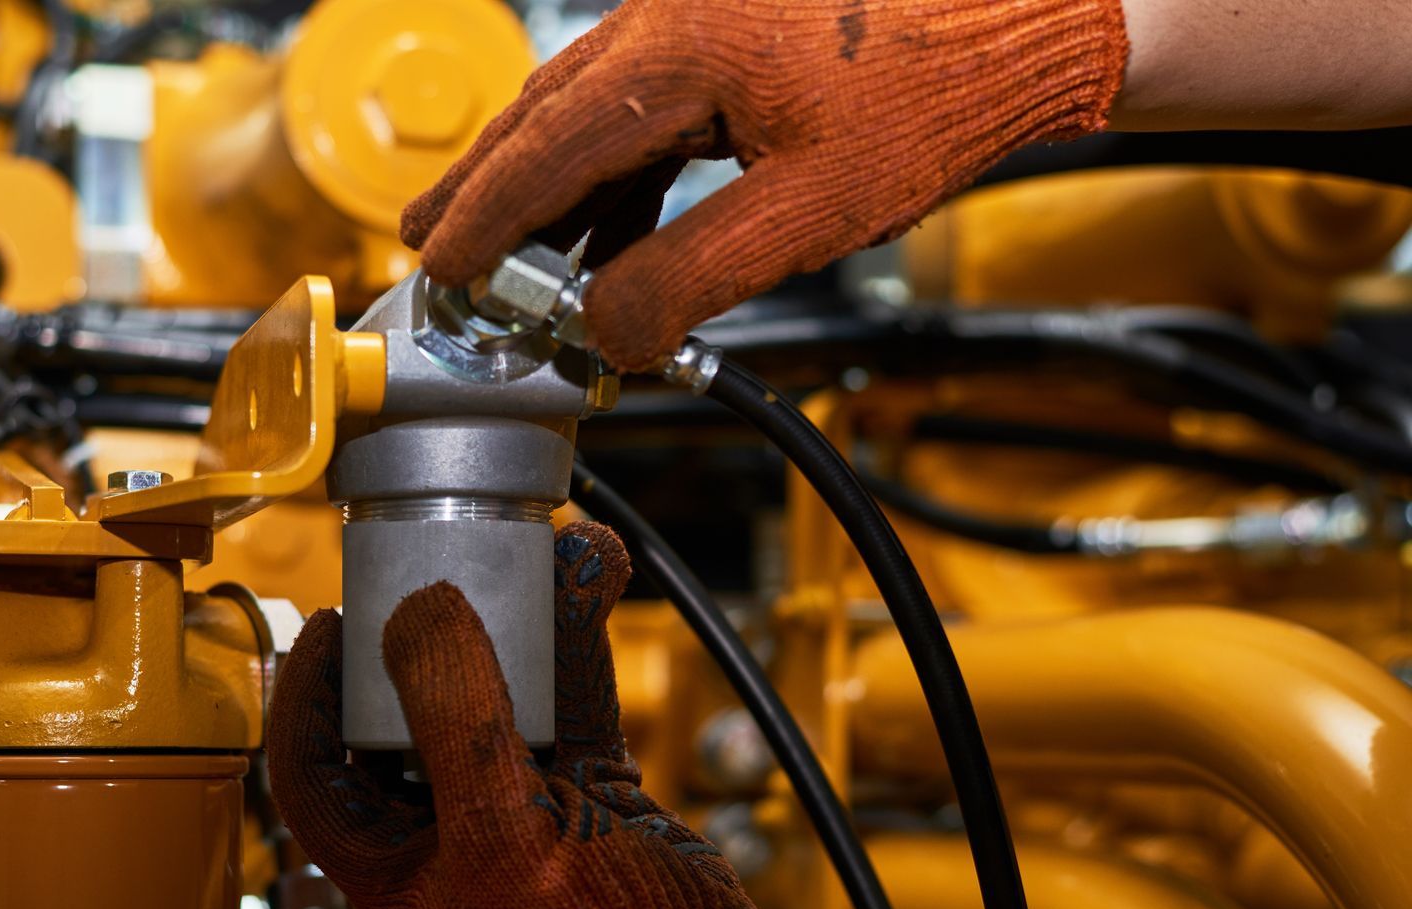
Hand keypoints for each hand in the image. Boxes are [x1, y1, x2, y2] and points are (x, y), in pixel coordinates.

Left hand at [267, 522, 833, 908]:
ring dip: (516, 616)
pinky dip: (576, 637)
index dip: (306, 693)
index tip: (332, 618)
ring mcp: (518, 804)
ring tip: (536, 549)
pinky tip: (589, 576)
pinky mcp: (585, 786)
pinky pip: (566, 695)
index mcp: (393, 865)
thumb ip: (454, 717)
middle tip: (434, 565)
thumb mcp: (502, 832)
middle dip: (425, 630)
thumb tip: (419, 611)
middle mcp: (445, 830)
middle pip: (404, 712)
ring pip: (497, 689)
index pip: (314, 768)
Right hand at [401, 0, 1127, 369]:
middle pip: (544, 116)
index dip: (484, 218)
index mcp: (678, 50)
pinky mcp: (728, 32)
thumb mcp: (810, 211)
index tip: (440, 271)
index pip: (545, 147)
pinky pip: (641, 105)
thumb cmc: (935, 97)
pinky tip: (604, 225)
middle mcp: (669, 16)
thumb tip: (607, 334)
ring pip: (586, 110)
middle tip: (427, 245)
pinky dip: (611, 170)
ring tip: (499, 245)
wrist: (1023, 22)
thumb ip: (693, 277)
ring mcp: (697, 17)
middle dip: (485, 190)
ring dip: (544, 183)